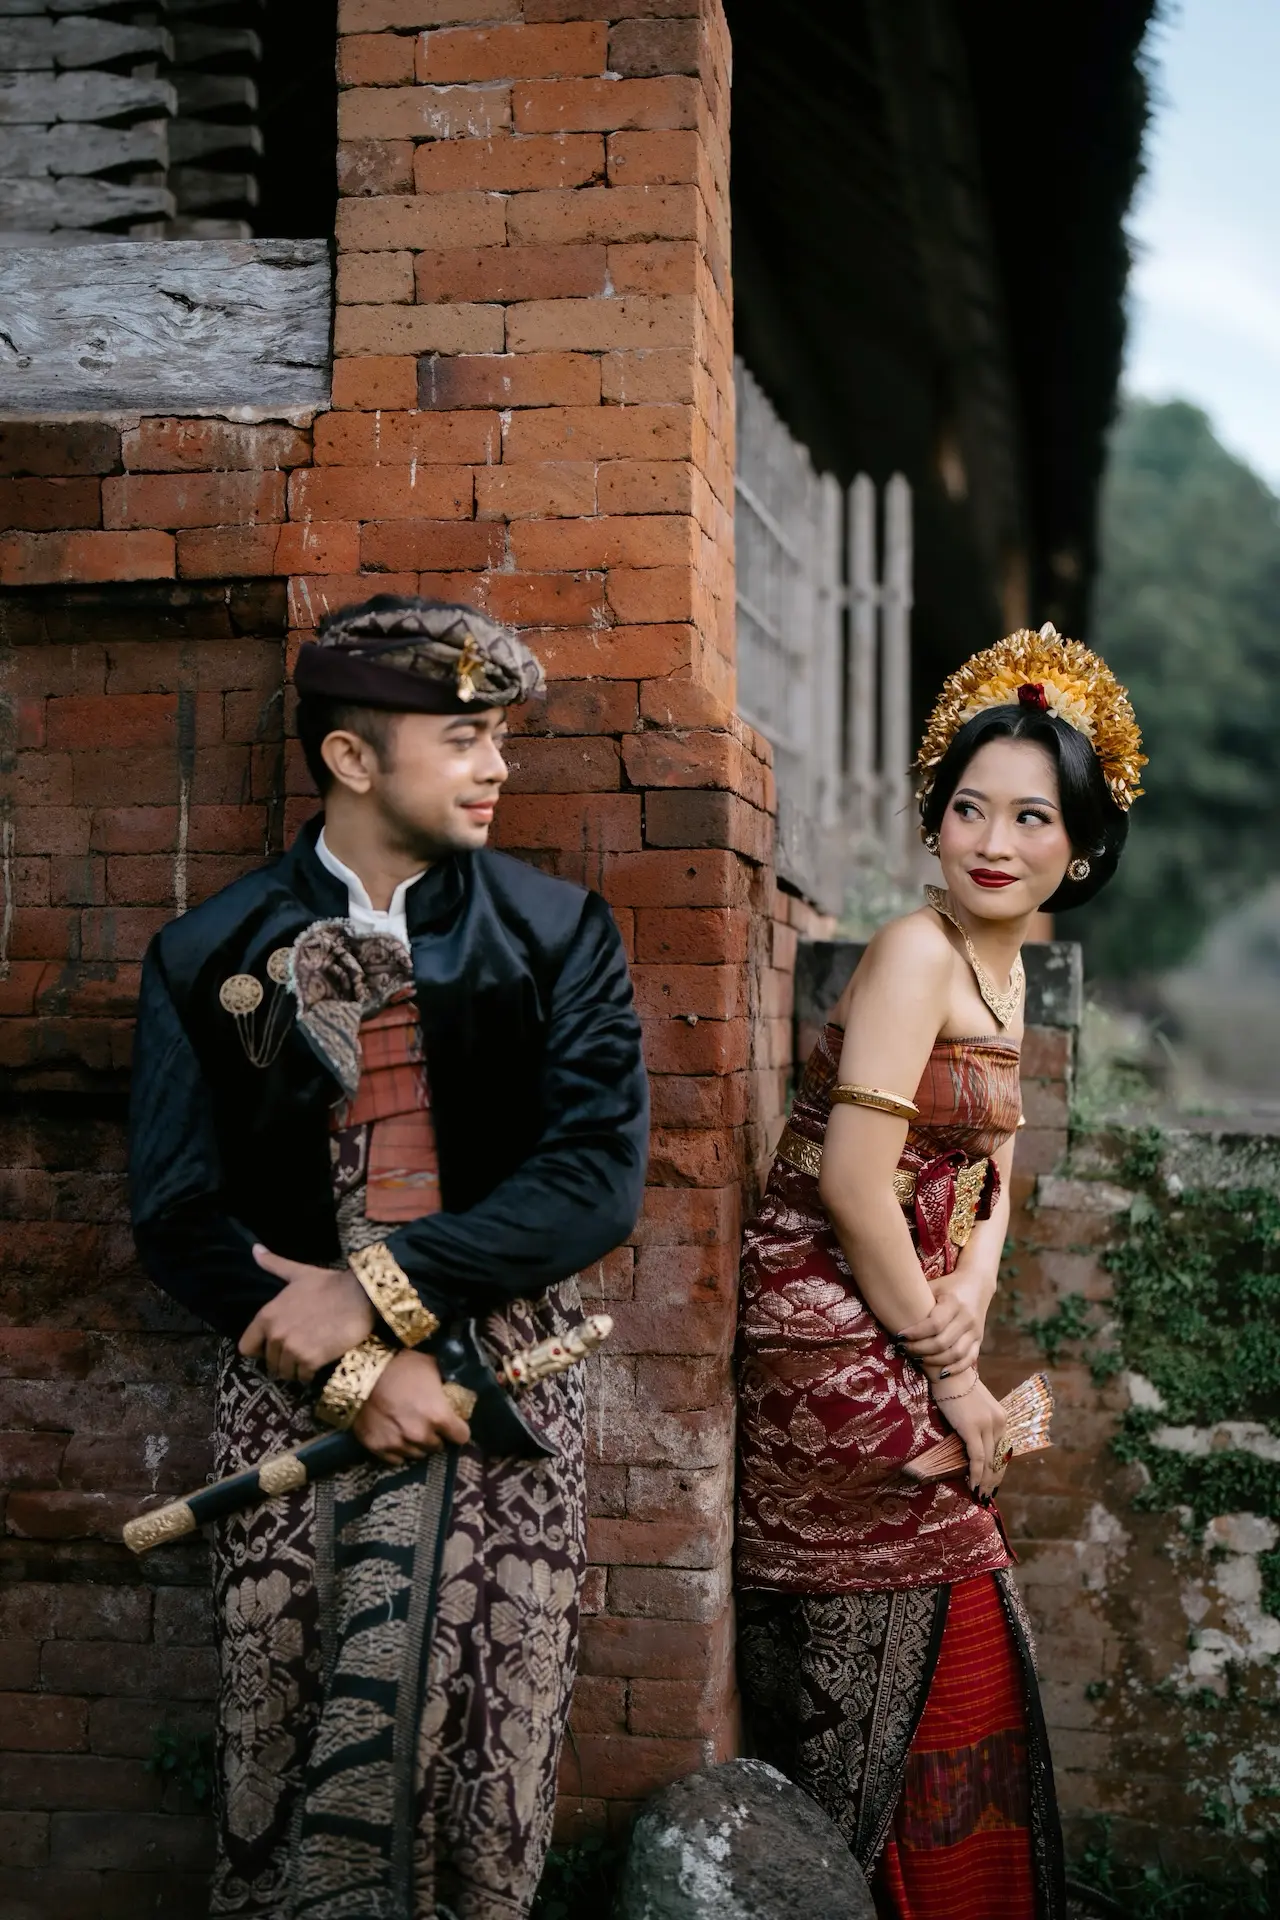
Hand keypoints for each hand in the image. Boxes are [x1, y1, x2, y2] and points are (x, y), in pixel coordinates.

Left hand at [239, 1247, 374, 1381]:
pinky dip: (311, 1374)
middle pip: (269, 1363)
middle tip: (300, 1350)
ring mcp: (292, 1348)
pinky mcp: (311, 1360)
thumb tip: (254, 1250)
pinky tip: (321, 1362)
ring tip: (310, 1358)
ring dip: (296, 1369)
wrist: (360, 1295)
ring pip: (285, 1373)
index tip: (274, 1346)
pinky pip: (303, 1377)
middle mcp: (275, 1334)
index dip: (260, 1348)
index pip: (246, 1348)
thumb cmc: (329, 1284)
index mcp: (267, 1315)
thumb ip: (274, 1265)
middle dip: (282, 1359)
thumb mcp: (298, 1273)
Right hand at [352, 1351, 470, 1465]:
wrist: (361, 1371)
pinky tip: (396, 1436)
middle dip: (436, 1435)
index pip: (461, 1436)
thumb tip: (454, 1388)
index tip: (454, 1424)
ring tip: (411, 1430)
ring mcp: (398, 1444)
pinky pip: (395, 1459)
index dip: (459, 1429)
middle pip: (438, 1446)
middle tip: (428, 1423)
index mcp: (439, 1416)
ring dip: (417, 1444)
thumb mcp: (431, 1366)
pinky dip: (398, 1450)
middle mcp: (421, 1435)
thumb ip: (445, 1383)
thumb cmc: (400, 1365)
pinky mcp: (377, 1448)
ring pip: (417, 1454)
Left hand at [899, 1288, 983, 1375]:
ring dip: (934, 1361)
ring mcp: (975, 1330)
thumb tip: (889, 1309)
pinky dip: (955, 1369)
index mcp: (953, 1302)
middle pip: (942, 1342)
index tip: (899, 1335)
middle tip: (903, 1348)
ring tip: (916, 1358)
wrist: (977, 1283)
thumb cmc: (946, 1286)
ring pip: (955, 1354)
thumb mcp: (933, 1286)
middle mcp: (967, 1317)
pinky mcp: (979, 1339)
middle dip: (919, 1349)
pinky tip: (939, 1373)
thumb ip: (917, 1299)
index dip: (915, 1334)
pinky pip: (969, 1359)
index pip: (934, 1324)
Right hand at [934, 1374, 1006, 1500]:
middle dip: (994, 1479)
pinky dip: (976, 1474)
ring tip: (979, 1493)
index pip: (1004, 1450)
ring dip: (985, 1480)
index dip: (999, 1469)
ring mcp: (986, 1426)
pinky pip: (977, 1458)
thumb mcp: (975, 1406)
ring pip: (989, 1461)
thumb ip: (980, 1423)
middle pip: (999, 1458)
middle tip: (987, 1494)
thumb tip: (975, 1442)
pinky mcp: (972, 1429)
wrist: (948, 1371)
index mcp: (1001, 1417)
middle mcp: (999, 1422)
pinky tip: (972, 1484)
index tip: (993, 1483)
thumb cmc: (956, 1386)